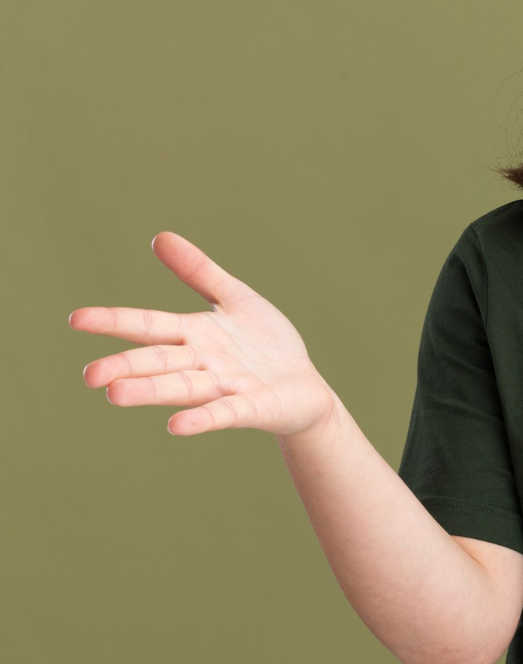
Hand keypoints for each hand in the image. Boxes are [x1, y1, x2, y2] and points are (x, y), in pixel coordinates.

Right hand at [69, 232, 338, 437]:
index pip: (148, 325)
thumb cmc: (266, 344)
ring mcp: (226, 386)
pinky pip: (224, 413)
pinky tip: (175, 426)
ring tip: (115, 395)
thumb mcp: (236, 299)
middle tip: (90, 375)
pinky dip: (202, 418)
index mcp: (195, 334)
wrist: (306, 387)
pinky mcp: (252, 407)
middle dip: (126, 366)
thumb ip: (199, 272)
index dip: (115, 322)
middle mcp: (203, 362)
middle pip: (159, 362)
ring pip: (183, 387)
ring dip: (151, 391)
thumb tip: (160, 237)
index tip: (75, 318)